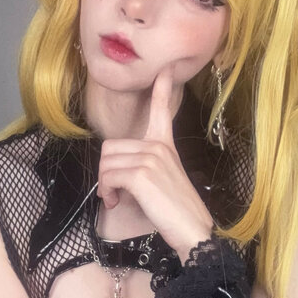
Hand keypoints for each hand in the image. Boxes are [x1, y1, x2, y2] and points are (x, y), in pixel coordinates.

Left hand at [97, 68, 214, 258]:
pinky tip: (116, 202)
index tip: (167, 67)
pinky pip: (108, 176)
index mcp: (164, 145)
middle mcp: (158, 146)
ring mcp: (151, 158)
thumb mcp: (161, 182)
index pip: (162, 107)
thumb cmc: (176, 212)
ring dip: (103, 184)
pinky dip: (106, 192)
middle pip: (109, 147)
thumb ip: (142, 168)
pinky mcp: (142, 174)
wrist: (193, 230)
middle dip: (104, 172)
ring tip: (116, 198)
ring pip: (105, 163)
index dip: (162, 86)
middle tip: (113, 191)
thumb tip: (115, 174)